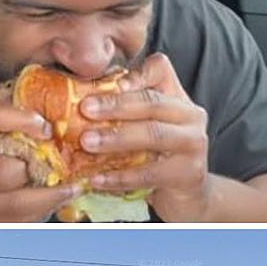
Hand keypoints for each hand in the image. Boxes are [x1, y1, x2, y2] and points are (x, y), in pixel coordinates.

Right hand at [0, 104, 80, 221]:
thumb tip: (44, 120)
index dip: (25, 120)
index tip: (46, 127)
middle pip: (8, 172)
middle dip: (41, 169)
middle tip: (62, 168)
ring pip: (17, 207)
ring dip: (49, 198)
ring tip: (65, 190)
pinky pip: (14, 226)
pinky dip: (37, 217)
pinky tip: (45, 208)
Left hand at [78, 53, 211, 220]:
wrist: (185, 195)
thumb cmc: (154, 158)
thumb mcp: (140, 129)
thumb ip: (120, 114)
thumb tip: (73, 103)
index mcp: (175, 98)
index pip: (160, 70)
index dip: (135, 73)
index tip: (108, 82)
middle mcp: (189, 115)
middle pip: (152, 103)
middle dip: (116, 106)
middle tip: (84, 109)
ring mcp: (193, 143)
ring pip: (153, 134)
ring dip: (117, 138)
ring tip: (86, 142)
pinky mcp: (189, 173)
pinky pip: (150, 173)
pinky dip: (121, 177)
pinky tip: (97, 179)